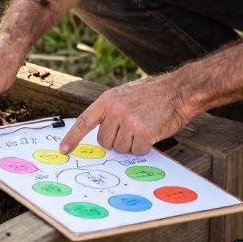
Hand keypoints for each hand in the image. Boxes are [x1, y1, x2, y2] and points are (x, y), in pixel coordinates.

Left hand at [59, 74, 197, 155]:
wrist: (178, 90)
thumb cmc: (153, 93)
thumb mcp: (125, 94)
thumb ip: (111, 110)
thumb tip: (102, 132)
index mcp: (108, 99)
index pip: (85, 121)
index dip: (73, 137)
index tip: (64, 149)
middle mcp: (115, 110)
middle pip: (104, 141)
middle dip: (116, 141)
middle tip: (131, 130)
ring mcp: (129, 122)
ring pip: (120, 148)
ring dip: (131, 144)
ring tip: (143, 127)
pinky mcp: (144, 133)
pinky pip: (137, 151)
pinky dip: (144, 147)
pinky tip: (152, 132)